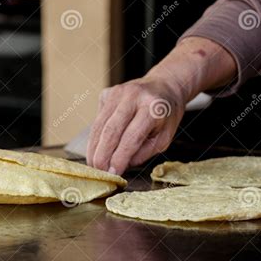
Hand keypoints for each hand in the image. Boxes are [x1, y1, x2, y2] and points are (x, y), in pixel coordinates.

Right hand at [86, 37, 236, 174]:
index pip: (131, 137)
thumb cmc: (166, 115)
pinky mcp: (107, 93)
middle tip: (99, 172)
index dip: (119, 158)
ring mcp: (117, 92)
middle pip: (110, 130)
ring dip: (94, 148)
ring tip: (94, 164)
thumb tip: (119, 165)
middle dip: (102, 155)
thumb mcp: (164, 138)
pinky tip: (97, 148)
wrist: (164, 85)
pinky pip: (97, 119)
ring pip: (99, 125)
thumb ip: (143, 153)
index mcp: (153, 107)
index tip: (113, 174)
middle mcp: (133, 96)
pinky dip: (95, 137)